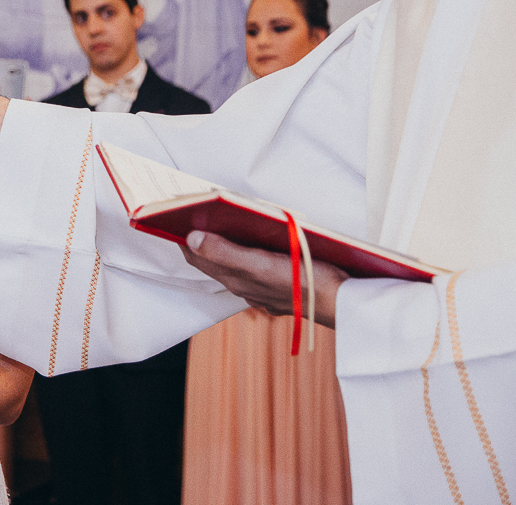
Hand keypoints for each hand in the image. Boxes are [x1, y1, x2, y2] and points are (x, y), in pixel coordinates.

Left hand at [179, 230, 348, 328]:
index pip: (196, 256)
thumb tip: (191, 238)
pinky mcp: (280, 284)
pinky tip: (255, 238)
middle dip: (200, 237)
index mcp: (234, 278)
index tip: (173, 216)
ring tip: (219, 220)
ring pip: (233, 262)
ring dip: (223, 243)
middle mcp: (243, 284)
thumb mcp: (259, 264)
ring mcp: (262, 286)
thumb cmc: (302, 282)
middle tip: (193, 212)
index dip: (182, 237)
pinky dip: (247, 250)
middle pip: (212, 258)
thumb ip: (224, 253)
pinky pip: (255, 265)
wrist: (342, 303)